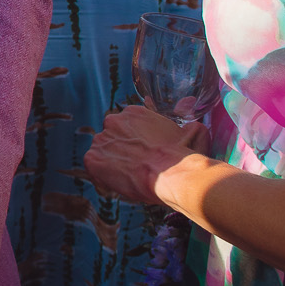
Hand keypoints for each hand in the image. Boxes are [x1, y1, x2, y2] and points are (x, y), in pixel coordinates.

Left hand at [84, 105, 208, 205]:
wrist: (172, 174)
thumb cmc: (184, 155)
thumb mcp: (192, 130)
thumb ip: (185, 116)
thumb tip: (187, 102)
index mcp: (134, 113)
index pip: (127, 126)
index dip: (135, 142)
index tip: (143, 153)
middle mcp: (113, 121)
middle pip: (112, 137)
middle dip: (122, 150)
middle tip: (137, 166)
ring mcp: (101, 140)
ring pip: (103, 152)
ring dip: (113, 162)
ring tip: (130, 176)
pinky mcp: (92, 158)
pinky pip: (94, 167)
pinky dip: (103, 175)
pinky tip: (120, 182)